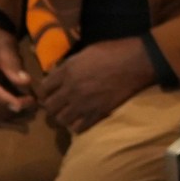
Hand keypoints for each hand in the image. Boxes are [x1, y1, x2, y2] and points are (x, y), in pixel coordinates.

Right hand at [0, 23, 36, 121]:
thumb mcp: (3, 43)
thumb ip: (11, 61)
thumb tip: (25, 81)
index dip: (3, 100)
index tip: (21, 105)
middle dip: (7, 109)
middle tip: (31, 104)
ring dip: (6, 115)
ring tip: (28, 108)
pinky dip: (3, 114)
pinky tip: (20, 109)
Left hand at [35, 37, 155, 131]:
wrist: (135, 63)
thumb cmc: (112, 52)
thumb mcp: (86, 52)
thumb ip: (70, 65)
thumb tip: (60, 74)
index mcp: (67, 71)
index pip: (44, 88)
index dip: (45, 92)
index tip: (50, 93)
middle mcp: (71, 89)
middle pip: (49, 107)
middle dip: (52, 106)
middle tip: (59, 105)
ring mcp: (83, 103)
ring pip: (61, 119)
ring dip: (63, 117)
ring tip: (70, 114)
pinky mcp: (96, 113)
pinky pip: (78, 128)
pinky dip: (77, 126)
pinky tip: (81, 120)